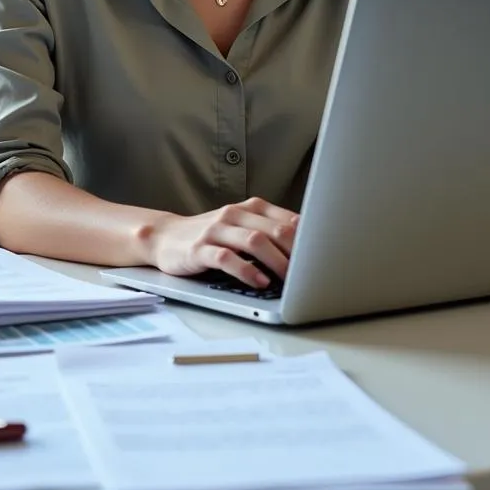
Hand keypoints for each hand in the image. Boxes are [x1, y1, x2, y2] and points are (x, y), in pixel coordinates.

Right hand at [146, 197, 298, 287]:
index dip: (309, 239)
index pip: (287, 219)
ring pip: (254, 241)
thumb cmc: (212, 236)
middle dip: (297, 252)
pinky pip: (227, 258)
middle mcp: (235, 214)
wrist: (166, 237)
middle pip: (275, 229)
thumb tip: (309, 249)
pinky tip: (259, 282)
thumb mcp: (242, 227)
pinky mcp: (200, 249)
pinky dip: (247, 271)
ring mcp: (216, 230)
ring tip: (290, 280)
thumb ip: (270, 231)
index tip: (324, 258)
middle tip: (312, 273)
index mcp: (251, 207)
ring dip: (276, 261)